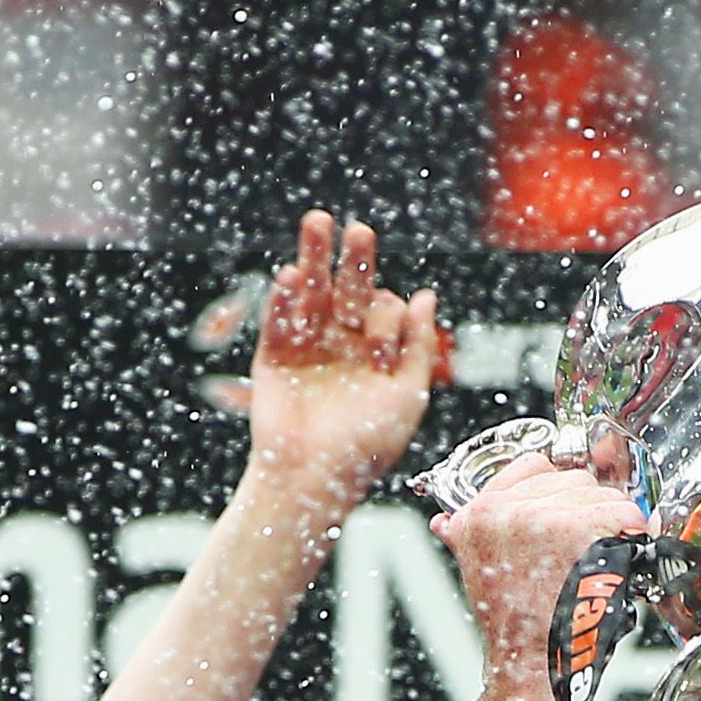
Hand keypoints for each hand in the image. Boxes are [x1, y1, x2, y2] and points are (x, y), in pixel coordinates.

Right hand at [246, 212, 443, 508]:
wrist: (314, 479)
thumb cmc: (367, 445)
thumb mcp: (408, 395)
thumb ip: (418, 346)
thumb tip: (426, 294)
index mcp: (377, 353)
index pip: (385, 311)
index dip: (387, 319)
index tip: (380, 350)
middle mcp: (343, 345)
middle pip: (348, 290)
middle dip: (354, 261)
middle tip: (359, 231)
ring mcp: (307, 349)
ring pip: (311, 293)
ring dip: (314, 258)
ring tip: (319, 221)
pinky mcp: (274, 358)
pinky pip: (279, 320)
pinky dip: (284, 298)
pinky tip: (291, 275)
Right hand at [436, 452, 645, 697]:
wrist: (529, 668)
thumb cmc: (514, 632)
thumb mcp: (475, 574)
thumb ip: (464, 538)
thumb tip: (446, 522)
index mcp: (477, 514)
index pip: (533, 465)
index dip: (559, 490)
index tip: (570, 510)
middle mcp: (506, 509)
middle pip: (574, 478)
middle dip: (588, 509)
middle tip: (585, 551)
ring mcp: (543, 517)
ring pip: (601, 493)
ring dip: (611, 522)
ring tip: (596, 562)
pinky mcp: (578, 529)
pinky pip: (624, 510)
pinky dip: (633, 532)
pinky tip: (620, 560)